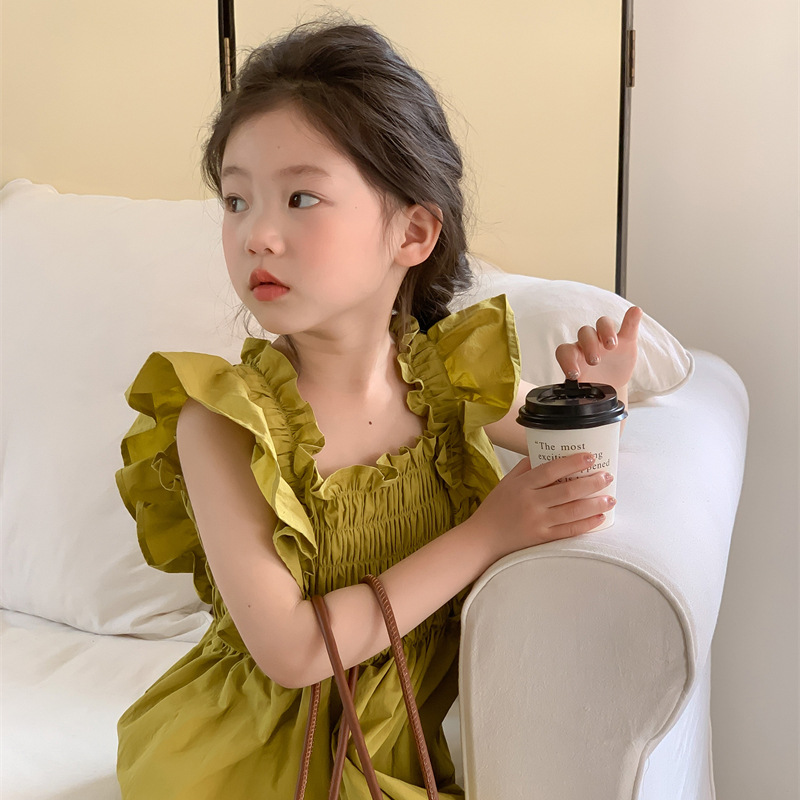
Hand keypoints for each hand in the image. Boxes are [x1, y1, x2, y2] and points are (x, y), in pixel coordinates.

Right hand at [470, 452, 615, 558]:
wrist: (483, 539)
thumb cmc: (495, 508)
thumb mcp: (506, 482)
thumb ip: (526, 468)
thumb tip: (546, 453)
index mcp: (522, 485)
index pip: (551, 470)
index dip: (572, 462)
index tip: (589, 456)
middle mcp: (531, 503)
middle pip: (567, 491)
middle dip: (591, 482)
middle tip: (607, 476)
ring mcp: (538, 522)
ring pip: (572, 511)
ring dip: (594, 504)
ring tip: (610, 498)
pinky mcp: (542, 538)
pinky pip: (569, 531)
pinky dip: (586, 524)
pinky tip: (599, 518)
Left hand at [555, 306, 642, 391]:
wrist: (608, 385)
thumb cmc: (592, 385)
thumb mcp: (584, 390)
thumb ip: (579, 393)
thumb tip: (575, 408)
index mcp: (574, 356)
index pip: (565, 350)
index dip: (567, 360)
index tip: (574, 375)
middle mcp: (588, 344)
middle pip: (584, 334)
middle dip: (589, 346)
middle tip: (594, 361)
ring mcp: (606, 340)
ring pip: (602, 325)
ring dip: (606, 332)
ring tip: (612, 346)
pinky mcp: (626, 340)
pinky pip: (628, 325)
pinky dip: (631, 318)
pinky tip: (635, 312)